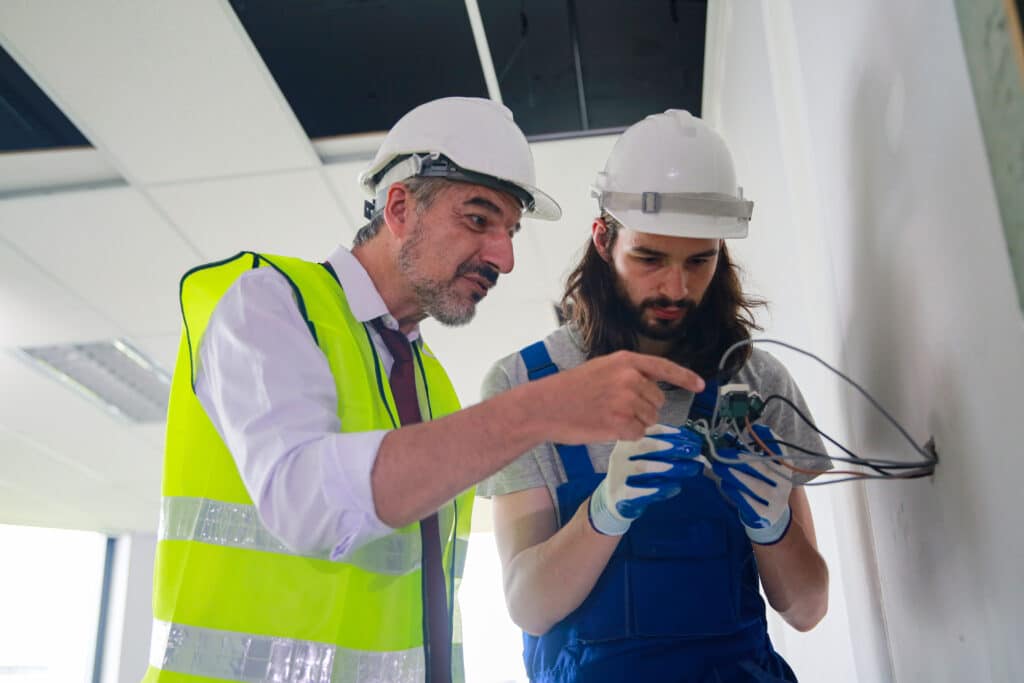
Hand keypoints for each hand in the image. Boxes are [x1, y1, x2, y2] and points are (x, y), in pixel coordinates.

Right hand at [531, 350, 705, 443]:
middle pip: (657, 401)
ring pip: (649, 419)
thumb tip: (652, 394)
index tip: (700, 386)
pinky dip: (624, 435)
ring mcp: (626, 400)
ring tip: (606, 416)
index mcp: (626, 361)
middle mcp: (631, 378)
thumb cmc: (570, 389)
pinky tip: (605, 427)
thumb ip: (628, 375)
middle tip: (613, 408)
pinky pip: (637, 433)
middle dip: (642, 409)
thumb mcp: (601, 369)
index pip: (665, 368)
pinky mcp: (621, 422)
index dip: (685, 378)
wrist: (545, 405)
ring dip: (633, 423)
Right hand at [589, 424, 704, 535]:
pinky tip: (675, 488)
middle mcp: (621, 454)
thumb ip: (667, 450)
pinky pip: (639, 491)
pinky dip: (658, 489)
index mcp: (629, 440)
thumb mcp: (648, 457)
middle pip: (645, 445)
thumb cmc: (638, 473)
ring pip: (643, 467)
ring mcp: (619, 473)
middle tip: (692, 451)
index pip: (649, 431)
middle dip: (671, 447)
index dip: (671, 432)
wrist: (617, 498)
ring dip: (668, 466)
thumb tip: (692, 444)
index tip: (691, 437)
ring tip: (689, 469)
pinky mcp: (620, 493)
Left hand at [710, 424, 792, 544]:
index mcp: (785, 467)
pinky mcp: (764, 514)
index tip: (754, 428)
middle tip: (721, 453)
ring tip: (717, 467)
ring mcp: (775, 499)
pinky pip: (747, 501)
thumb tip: (750, 429)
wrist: (771, 514)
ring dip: (732, 475)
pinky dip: (734, 491)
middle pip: (761, 468)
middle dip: (738, 459)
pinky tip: (725, 484)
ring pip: (753, 485)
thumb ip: (759, 450)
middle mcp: (784, 483)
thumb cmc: (764, 482)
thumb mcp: (767, 466)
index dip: (769, 438)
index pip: (780, 450)